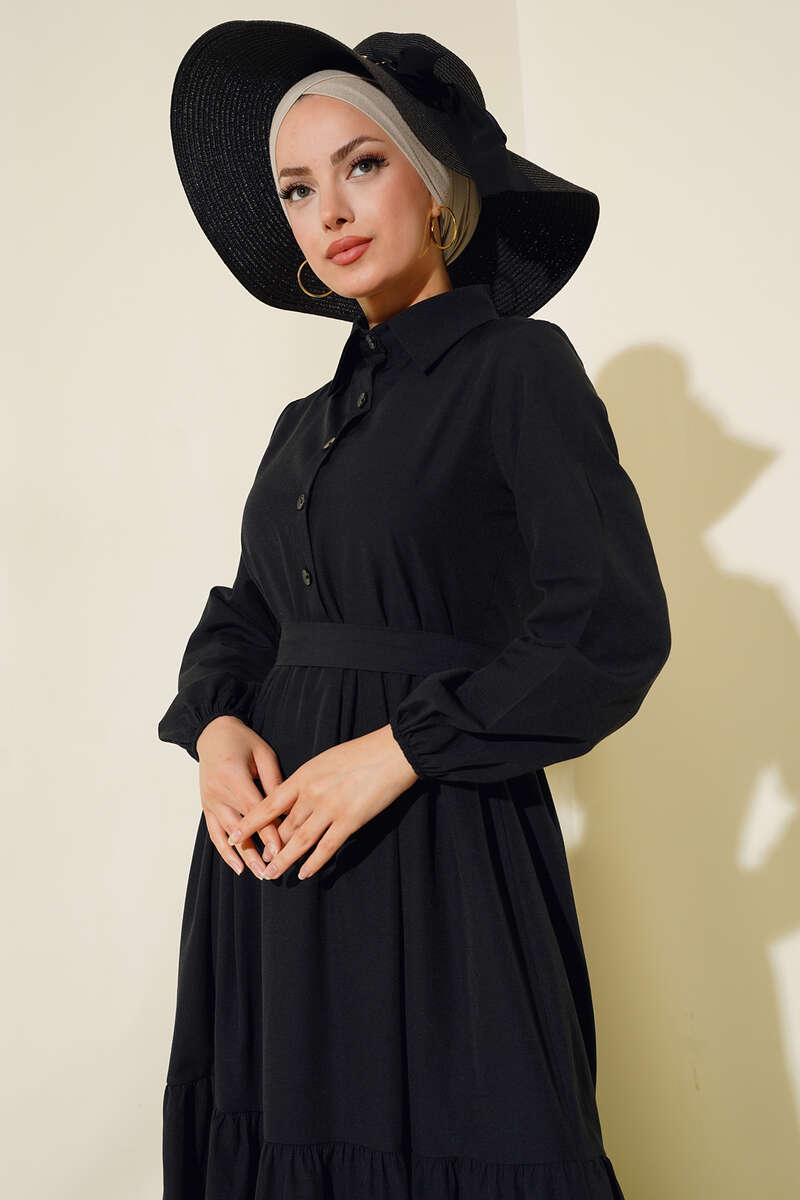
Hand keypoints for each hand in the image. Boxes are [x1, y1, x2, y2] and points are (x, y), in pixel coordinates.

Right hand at [196, 715, 285, 879]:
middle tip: (272, 869)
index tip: (281, 850)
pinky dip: (224, 851)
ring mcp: (209, 800)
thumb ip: (274, 781)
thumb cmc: (243, 740)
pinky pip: (214, 832)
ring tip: (258, 872)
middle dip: (257, 849)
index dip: (268, 831)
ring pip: (227, 833)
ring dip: (242, 855)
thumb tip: (289, 809)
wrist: (212, 733)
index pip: (255, 809)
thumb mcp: (263, 754)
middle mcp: (218, 791)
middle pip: (240, 826)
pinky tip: (237, 866)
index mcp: (234, 775)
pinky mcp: (206, 805)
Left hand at [227, 723, 419, 880]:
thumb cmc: (361, 753)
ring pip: (300, 840)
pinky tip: (304, 873)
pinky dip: (314, 862)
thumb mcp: (325, 760)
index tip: (234, 835)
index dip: (250, 823)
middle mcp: (312, 794)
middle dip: (268, 846)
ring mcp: (331, 808)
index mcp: (304, 776)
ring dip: (284, 860)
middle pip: (283, 826)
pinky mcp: (350, 821)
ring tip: (271, 874)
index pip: (268, 804)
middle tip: (257, 861)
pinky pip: (327, 847)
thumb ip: (308, 780)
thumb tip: (294, 798)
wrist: (392, 752)